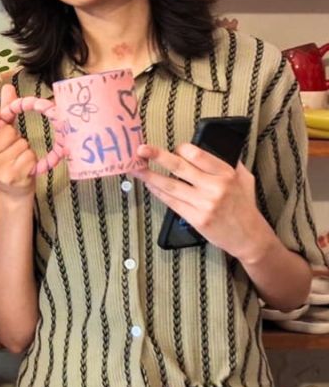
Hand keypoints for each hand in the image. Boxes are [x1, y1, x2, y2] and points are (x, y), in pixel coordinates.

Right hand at [0, 85, 36, 195]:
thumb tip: (8, 86)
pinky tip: (23, 167)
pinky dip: (31, 160)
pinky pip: (29, 155)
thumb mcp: (1, 135)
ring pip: (21, 143)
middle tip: (10, 149)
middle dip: (15, 136)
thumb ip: (5, 110)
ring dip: (25, 149)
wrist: (11, 190)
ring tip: (17, 159)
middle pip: (7, 131)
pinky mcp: (9, 176)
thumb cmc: (6, 158)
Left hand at [130, 142, 264, 258]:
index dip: (180, 149)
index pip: (196, 154)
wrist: (250, 237)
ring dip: (150, 176)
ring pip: (170, 186)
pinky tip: (150, 186)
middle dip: (157, 156)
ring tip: (136, 169)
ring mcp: (204, 204)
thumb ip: (228, 163)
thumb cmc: (245, 206)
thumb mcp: (244, 179)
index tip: (174, 150)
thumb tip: (210, 149)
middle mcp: (214, 187)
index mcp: (226, 173)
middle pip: (179, 167)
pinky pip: (172, 202)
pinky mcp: (196, 219)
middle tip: (141, 149)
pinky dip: (158, 193)